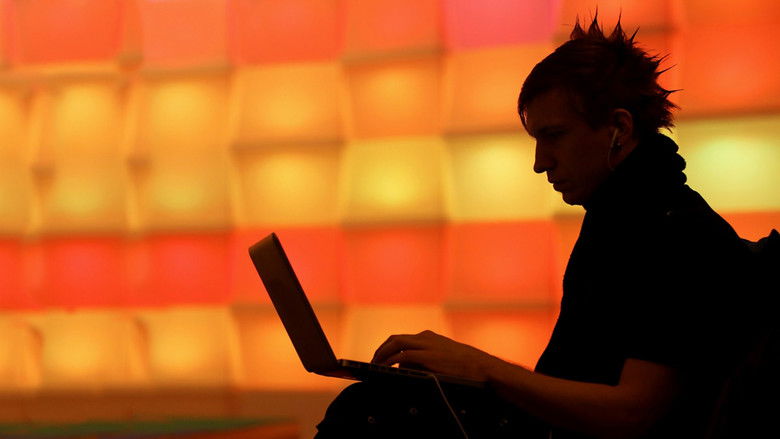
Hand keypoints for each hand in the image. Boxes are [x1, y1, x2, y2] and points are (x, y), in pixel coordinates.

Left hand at [371, 330, 500, 381]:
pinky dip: (391, 360)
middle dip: (381, 350)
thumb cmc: (464, 365)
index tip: (380, 357)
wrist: (481, 366)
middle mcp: (425, 337)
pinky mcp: (428, 355)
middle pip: (395, 339)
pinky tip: (386, 368)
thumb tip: (407, 367)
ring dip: (382, 354)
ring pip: (396, 343)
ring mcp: (426, 345)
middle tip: (373, 362)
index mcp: (428, 337)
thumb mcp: (443, 358)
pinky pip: (403, 355)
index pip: (402, 339)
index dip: (388, 348)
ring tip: (376, 366)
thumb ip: (425, 360)